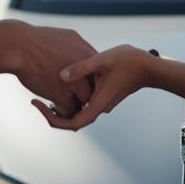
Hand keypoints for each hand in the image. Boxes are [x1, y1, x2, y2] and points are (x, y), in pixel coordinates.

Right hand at [12, 23, 97, 118]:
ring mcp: (75, 81)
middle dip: (84, 94)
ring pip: (84, 101)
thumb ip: (76, 48)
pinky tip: (50, 107)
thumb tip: (79, 54)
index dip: (88, 80)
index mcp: (85, 51)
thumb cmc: (34, 40)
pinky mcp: (62, 94)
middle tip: (73, 98)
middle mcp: (85, 66)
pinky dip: (60, 113)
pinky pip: (69, 111)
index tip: (78, 84)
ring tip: (60, 104)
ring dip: (74, 105)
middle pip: (94, 87)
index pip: (97, 72)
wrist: (18, 45)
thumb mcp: (63, 36)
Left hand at [31, 44, 156, 130]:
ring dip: (60, 105)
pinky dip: (69, 97)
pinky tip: (59, 83)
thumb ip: (82, 67)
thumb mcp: (103, 60)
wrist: (149, 66)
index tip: (38, 105)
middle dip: (52, 114)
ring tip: (42, 93)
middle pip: (72, 120)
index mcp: (98, 103)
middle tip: (35, 101)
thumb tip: (61, 76)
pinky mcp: (101, 94)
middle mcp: (99, 106)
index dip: (53, 119)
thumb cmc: (129, 62)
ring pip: (76, 110)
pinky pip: (82, 102)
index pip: (73, 123)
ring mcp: (101, 101)